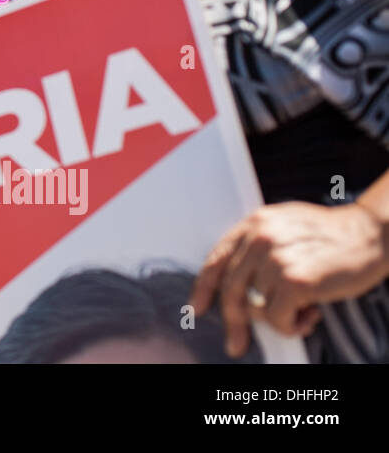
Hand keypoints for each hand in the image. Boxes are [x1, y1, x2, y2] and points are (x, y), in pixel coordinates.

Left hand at [189, 201, 388, 357]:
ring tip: (305, 309)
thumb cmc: (331, 236)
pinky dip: (291, 325)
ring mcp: (275, 259)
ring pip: (257, 307)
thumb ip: (258, 249)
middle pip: (230, 289)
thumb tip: (240, 289)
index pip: (217, 260)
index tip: (197, 309)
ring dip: (280, 319)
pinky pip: (277, 318)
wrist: (370, 234)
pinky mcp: (294, 280)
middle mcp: (259, 238)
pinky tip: (311, 314)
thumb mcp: (285, 229)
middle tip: (236, 344)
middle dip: (233, 322)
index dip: (204, 289)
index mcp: (254, 224)